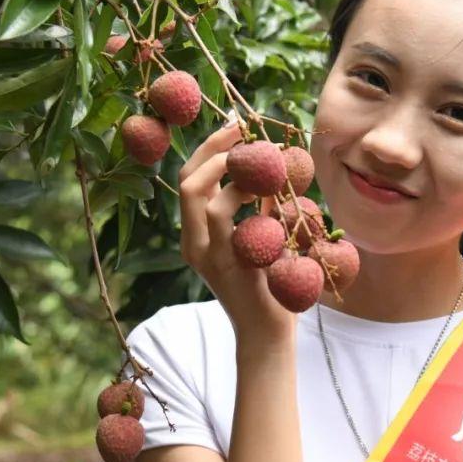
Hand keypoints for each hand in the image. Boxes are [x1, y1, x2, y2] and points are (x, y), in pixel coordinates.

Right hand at [178, 124, 300, 344]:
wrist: (268, 335)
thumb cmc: (270, 289)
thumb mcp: (263, 239)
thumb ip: (260, 209)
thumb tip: (274, 172)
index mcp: (197, 236)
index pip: (190, 181)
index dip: (210, 149)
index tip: (237, 127)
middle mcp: (194, 243)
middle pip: (188, 181)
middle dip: (214, 148)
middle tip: (243, 129)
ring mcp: (206, 254)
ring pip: (203, 195)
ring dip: (235, 171)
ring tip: (266, 166)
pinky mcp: (224, 264)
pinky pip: (228, 218)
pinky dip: (250, 198)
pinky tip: (273, 194)